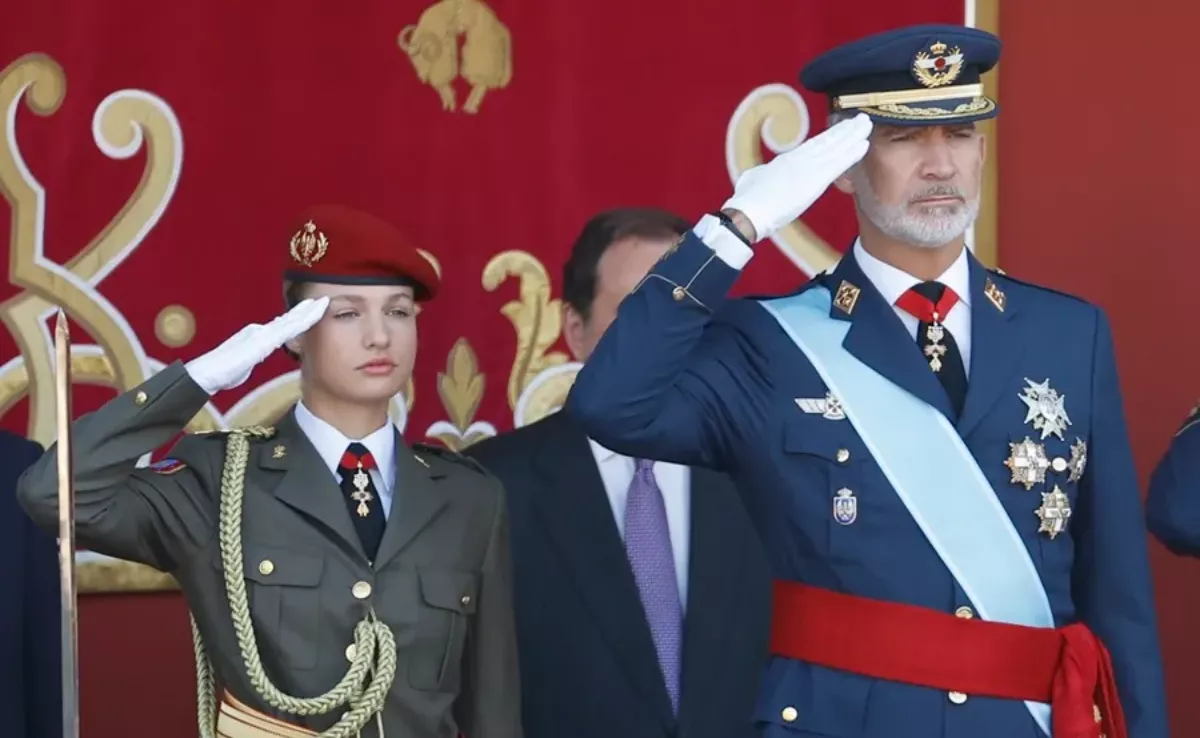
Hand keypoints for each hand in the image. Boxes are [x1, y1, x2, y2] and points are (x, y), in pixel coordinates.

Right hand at [184, 297, 328, 394]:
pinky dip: (302, 321)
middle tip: (320, 301)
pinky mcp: (263, 341)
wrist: (207, 374)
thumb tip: (252, 360)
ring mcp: (262, 335)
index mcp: (257, 338)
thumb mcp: (243, 366)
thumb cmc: (222, 374)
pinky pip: (288, 329)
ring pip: (290, 321)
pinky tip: (313, 315)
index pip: (282, 328)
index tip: (310, 312)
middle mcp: (261, 332)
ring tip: (321, 302)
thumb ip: (251, 360)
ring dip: (307, 312)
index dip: (297, 319)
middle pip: (288, 320)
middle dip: (305, 310)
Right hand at [721, 113, 871, 242]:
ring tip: (866, 125)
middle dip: (845, 130)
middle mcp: (801, 159)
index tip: (843, 127)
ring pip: (835, 148)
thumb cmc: (748, 198)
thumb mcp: (754, 178)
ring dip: (853, 136)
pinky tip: (863, 145)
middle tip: (861, 119)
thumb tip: (761, 175)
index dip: (831, 135)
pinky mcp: (816, 180)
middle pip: (828, 142)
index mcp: (788, 159)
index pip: (815, 145)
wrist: (750, 211)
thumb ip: (764, 173)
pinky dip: (851, 154)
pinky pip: (838, 164)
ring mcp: (809, 168)